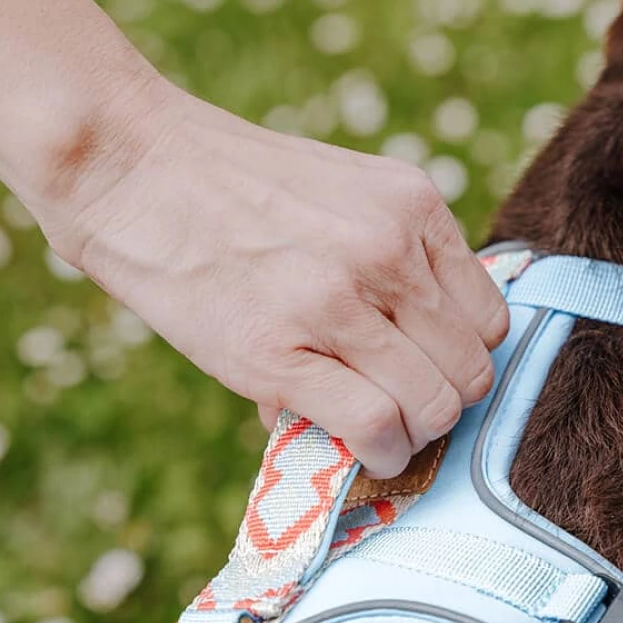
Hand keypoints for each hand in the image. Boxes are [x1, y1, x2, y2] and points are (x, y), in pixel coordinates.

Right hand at [39, 80, 509, 477]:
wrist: (134, 167)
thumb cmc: (234, 189)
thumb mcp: (342, 194)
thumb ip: (392, 260)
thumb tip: (416, 358)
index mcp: (413, 207)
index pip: (489, 320)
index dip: (461, 360)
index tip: (426, 372)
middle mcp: (388, 252)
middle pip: (469, 372)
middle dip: (443, 404)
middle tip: (403, 411)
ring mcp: (337, 303)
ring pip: (433, 407)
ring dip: (414, 437)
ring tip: (382, 434)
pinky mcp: (281, 354)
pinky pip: (376, 427)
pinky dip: (382, 455)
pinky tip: (366, 451)